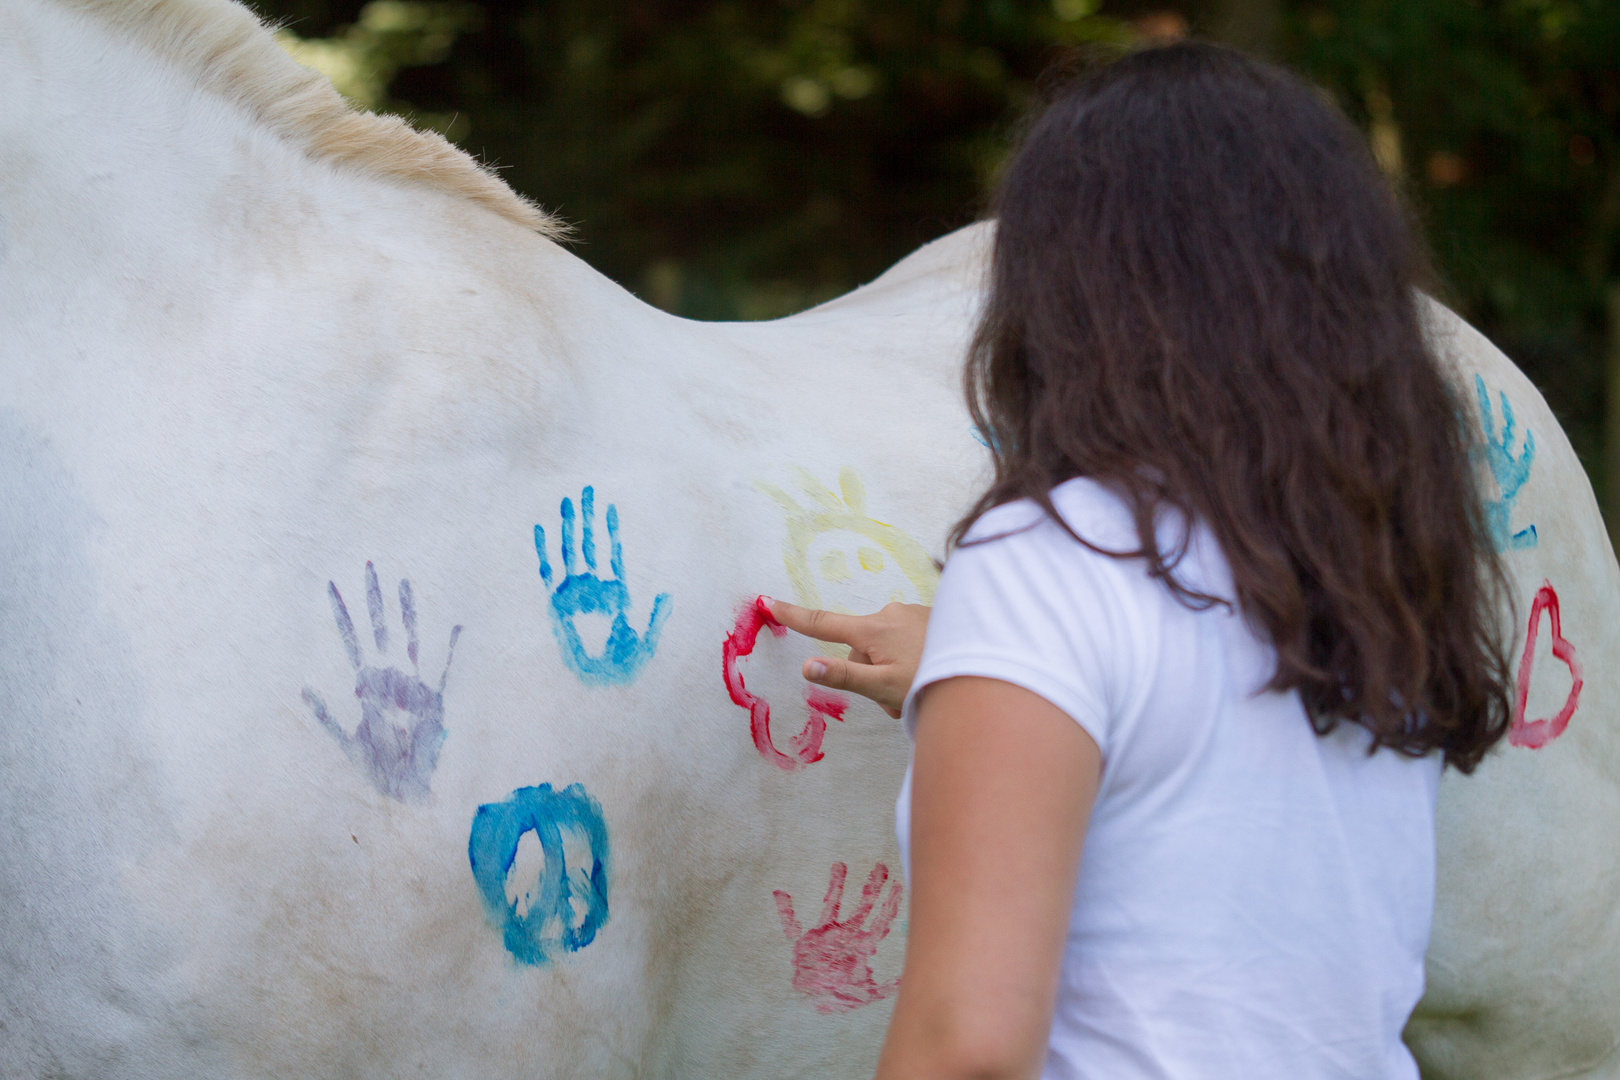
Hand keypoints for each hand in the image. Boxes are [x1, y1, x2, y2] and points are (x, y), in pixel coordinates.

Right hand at [763, 598, 928, 718]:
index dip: (793, 616)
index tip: (767, 603)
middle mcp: (890, 614)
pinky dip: (910, 661)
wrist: (989, 668)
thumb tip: (807, 667)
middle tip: (895, 699)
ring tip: (917, 691)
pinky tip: (931, 675)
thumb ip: (845, 676)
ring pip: (884, 649)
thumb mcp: (884, 686)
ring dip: (893, 672)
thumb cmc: (934, 681)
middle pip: (861, 649)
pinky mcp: (930, 617)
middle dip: (871, 675)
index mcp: (873, 630)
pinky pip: (906, 643)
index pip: (822, 623)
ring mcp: (911, 613)